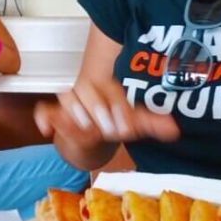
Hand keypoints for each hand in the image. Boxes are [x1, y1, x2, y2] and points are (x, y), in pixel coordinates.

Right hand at [35, 75, 179, 151]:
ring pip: (68, 97)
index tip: (128, 127)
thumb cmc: (113, 122)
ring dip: (76, 112)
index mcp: (108, 89)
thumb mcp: (133, 122)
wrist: (91, 132)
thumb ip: (152, 124)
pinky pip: (45, 111)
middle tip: (110, 128)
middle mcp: (89, 93)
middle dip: (99, 110)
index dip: (119, 107)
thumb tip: (175, 130)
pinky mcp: (56, 116)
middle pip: (88, 90)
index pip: (112, 91)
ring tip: (88, 128)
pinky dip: (45, 118)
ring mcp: (71, 104)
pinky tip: (48, 130)